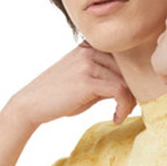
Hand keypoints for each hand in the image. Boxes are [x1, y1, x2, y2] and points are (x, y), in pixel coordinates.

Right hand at [10, 43, 135, 127]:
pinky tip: (116, 118)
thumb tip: (135, 87)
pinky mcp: (87, 80)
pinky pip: (119, 91)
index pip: (125, 56)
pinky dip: (123, 107)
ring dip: (130, 102)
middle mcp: (91, 50)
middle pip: (129, 68)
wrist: (31, 104)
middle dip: (135, 90)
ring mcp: (88, 63)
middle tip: (130, 108)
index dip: (135, 77)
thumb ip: (107, 79)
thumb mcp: (86, 83)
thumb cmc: (59, 96)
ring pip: (127, 81)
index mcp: (91, 46)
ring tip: (121, 115)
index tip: (132, 97)